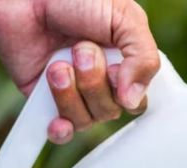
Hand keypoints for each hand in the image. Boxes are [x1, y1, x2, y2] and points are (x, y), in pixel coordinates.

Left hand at [0, 0, 159, 143]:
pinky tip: (56, 122)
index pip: (137, 101)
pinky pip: (59, 131)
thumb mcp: (125, 18)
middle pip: (110, 111)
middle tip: (79, 50)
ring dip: (70, 93)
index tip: (115, 68)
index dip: (128, 93)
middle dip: (94, 82)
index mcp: (124, 63)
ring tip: (57, 65)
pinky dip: (60, 131)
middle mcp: (100, 80)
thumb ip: (143, 58)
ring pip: (84, 120)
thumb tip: (133, 101)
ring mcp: (72, 91)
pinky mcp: (43, 98)